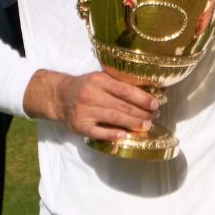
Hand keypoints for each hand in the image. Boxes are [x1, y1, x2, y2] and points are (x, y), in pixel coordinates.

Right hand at [23, 69, 158, 142]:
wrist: (59, 96)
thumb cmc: (86, 86)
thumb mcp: (100, 78)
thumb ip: (119, 83)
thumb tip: (149, 91)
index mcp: (99, 80)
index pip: (124, 90)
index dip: (142, 98)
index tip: (155, 104)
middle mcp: (91, 95)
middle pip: (121, 105)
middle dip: (140, 112)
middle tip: (154, 117)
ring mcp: (84, 111)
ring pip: (112, 118)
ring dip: (132, 123)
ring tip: (146, 126)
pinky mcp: (79, 125)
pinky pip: (97, 132)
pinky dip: (111, 134)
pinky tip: (124, 135)